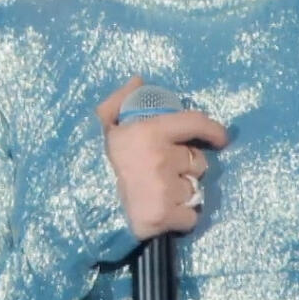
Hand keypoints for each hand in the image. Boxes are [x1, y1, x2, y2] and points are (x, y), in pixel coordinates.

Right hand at [97, 77, 227, 239]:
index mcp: (149, 131)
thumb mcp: (100, 124)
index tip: (221, 138)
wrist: (77, 208)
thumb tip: (138, 80)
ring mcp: (163, 189)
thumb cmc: (91, 163)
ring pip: (193, 190)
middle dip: (186, 167)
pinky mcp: (163, 217)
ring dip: (181, 193)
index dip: (213, 129)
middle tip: (164, 172)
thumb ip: (119, 100)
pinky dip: (180, 219)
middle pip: (197, 161)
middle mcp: (161, 159)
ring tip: (157, 194)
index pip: (194, 123)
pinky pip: (189, 217)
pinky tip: (162, 214)